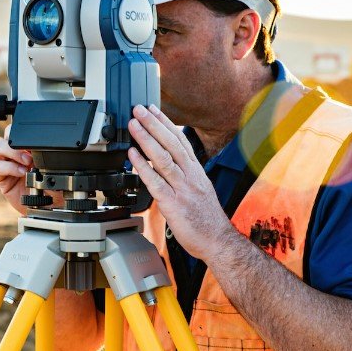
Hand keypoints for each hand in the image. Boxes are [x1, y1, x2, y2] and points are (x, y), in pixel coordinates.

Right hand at [0, 124, 62, 213]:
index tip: (39, 138)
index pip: (23, 131)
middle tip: (31, 149)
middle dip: (16, 136)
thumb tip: (56, 159)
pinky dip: (10, 167)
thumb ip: (55, 165)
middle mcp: (17, 153)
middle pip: (8, 133)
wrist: (46, 208)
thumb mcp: (59, 174)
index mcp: (30, 148)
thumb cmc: (53, 189)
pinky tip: (22, 173)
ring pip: (0, 146)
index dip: (26, 130)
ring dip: (13, 151)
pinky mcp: (2, 177)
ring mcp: (8, 164)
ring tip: (28, 161)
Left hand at [126, 104, 233, 259]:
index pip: (180, 140)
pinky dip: (143, 166)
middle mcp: (191, 176)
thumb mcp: (200, 189)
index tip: (153, 109)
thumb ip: (185, 174)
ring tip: (134, 125)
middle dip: (153, 124)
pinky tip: (133, 155)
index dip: (165, 123)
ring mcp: (183, 189)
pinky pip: (156, 182)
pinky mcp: (174, 204)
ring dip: (146, 139)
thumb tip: (170, 162)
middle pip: (171, 144)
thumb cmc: (207, 219)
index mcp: (197, 171)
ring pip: (163, 158)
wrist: (218, 242)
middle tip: (139, 109)